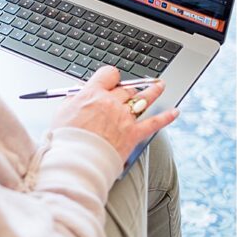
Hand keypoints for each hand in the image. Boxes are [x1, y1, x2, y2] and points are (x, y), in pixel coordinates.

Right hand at [51, 66, 177, 164]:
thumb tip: (79, 93)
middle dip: (128, 89)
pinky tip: (174, 112)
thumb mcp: (62, 113)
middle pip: (126, 89)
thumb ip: (73, 100)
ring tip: (160, 86)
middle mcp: (111, 103)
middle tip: (130, 91)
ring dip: (153, 91)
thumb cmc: (65, 140)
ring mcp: (124, 118)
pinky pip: (154, 123)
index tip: (112, 80)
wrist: (75, 162)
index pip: (108, 74)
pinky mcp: (133, 134)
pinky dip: (166, 117)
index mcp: (93, 94)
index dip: (111, 76)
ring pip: (143, 99)